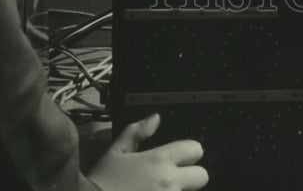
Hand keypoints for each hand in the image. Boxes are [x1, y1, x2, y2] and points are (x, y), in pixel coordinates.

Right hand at [88, 114, 207, 190]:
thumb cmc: (101, 183)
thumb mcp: (116, 152)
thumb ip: (137, 132)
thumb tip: (155, 118)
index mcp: (159, 160)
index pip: (195, 149)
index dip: (189, 154)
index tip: (181, 159)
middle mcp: (169, 182)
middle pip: (202, 176)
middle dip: (192, 177)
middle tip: (174, 181)